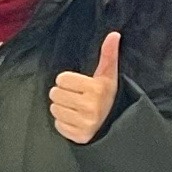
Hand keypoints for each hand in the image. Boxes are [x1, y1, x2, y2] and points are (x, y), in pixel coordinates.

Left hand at [46, 30, 121, 145]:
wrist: (117, 124)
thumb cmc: (107, 96)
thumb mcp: (108, 76)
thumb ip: (108, 54)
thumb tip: (113, 34)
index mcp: (96, 89)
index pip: (61, 79)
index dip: (68, 81)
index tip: (79, 86)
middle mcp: (91, 106)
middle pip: (55, 94)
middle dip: (63, 94)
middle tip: (77, 98)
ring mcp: (85, 123)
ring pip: (54, 109)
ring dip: (62, 108)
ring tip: (76, 109)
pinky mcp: (80, 136)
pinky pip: (58, 125)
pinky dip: (64, 123)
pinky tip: (76, 120)